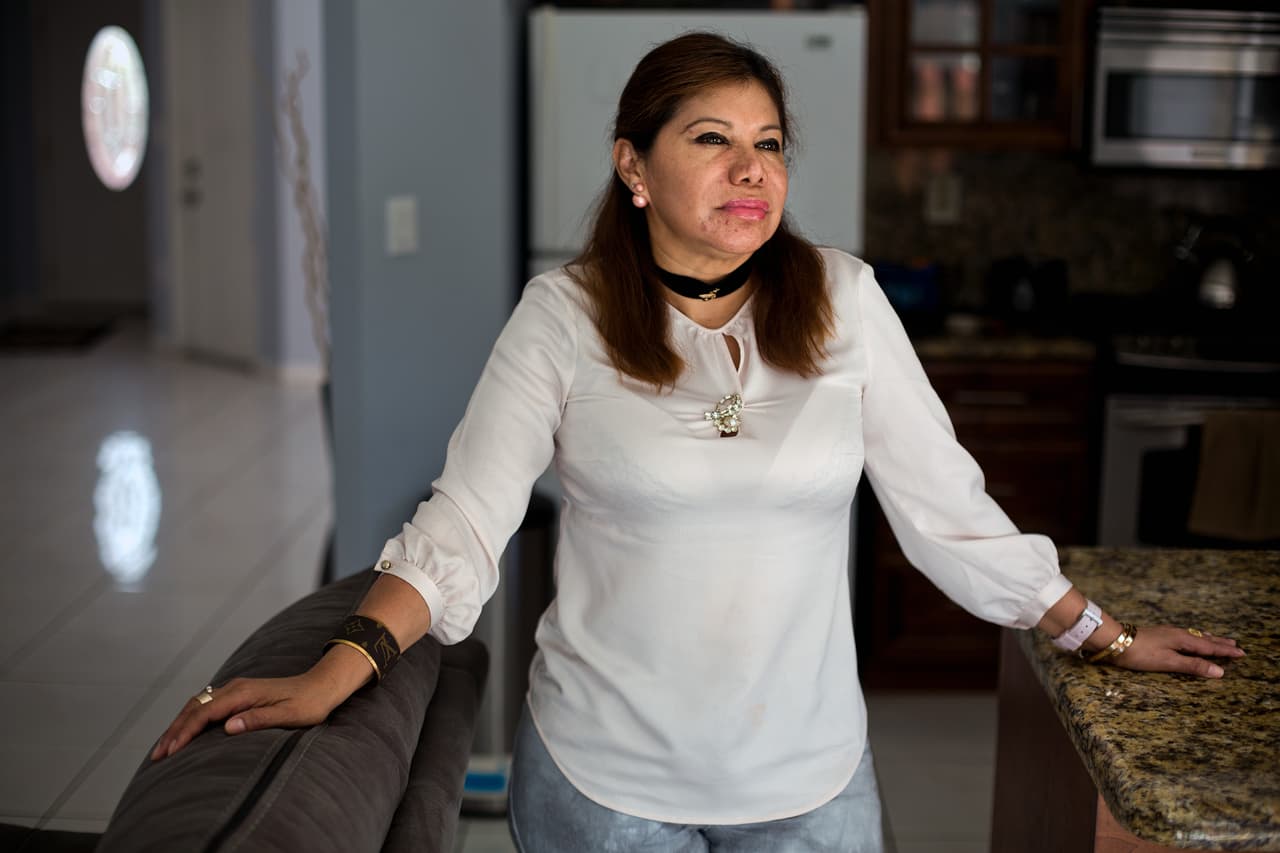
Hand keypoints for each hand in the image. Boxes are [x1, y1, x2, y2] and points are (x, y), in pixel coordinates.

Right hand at [150, 671, 341, 760]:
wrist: (322, 686)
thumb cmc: (309, 704)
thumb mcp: (289, 715)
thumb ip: (259, 720)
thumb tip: (228, 727)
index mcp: (244, 693)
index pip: (205, 713)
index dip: (184, 732)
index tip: (169, 751)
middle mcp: (236, 688)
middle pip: (195, 708)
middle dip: (174, 731)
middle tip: (157, 755)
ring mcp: (236, 690)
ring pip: (198, 705)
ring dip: (179, 724)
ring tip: (164, 747)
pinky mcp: (239, 695)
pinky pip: (207, 706)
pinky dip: (190, 719)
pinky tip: (185, 733)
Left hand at [1112, 626, 1244, 678]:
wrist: (1113, 640)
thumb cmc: (1140, 653)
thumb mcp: (1169, 662)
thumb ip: (1193, 666)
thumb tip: (1219, 671)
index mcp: (1183, 640)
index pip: (1210, 647)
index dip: (1225, 651)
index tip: (1241, 653)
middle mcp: (1177, 634)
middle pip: (1204, 639)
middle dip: (1219, 643)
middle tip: (1235, 644)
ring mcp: (1167, 633)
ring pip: (1194, 636)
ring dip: (1208, 639)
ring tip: (1217, 640)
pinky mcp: (1159, 635)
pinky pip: (1184, 635)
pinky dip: (1194, 638)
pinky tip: (1188, 639)